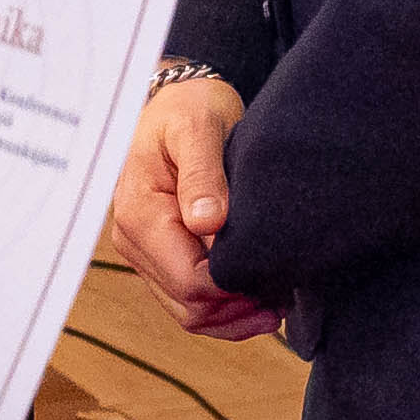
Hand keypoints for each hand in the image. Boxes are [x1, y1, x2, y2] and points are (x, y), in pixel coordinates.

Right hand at [109, 71, 273, 341]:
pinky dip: (223, 311)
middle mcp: (133, 240)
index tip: (274, 275)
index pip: (187, 277)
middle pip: (187, 304)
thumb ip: (202, 174)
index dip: (231, 287)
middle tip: (286, 291)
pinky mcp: (160, 256)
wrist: (175, 103)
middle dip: (236, 307)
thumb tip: (206, 222)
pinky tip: (259, 301)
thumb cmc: (187, 109)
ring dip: (232, 316)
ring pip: (188, 312)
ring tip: (278, 301)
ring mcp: (144, 252)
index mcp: (139, 213)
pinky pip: (188, 300)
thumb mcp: (197, 128)